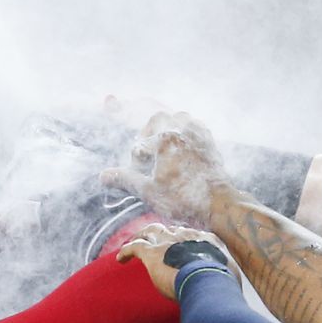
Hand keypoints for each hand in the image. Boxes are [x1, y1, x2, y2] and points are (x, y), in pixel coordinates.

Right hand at [100, 110, 233, 225]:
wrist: (218, 205)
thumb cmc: (183, 199)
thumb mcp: (148, 192)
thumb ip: (125, 179)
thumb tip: (103, 176)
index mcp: (165, 138)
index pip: (140, 144)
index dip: (135, 161)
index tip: (138, 174)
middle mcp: (182, 130)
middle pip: (158, 117)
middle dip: (148, 132)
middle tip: (146, 153)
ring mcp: (198, 134)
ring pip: (179, 117)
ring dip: (167, 127)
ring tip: (162, 147)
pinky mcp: (209, 142)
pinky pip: (195, 125)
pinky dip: (185, 131)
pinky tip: (182, 149)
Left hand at [117, 222, 226, 299]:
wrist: (207, 281)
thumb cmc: (222, 283)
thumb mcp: (229, 275)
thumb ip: (223, 275)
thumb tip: (225, 285)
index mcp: (205, 239)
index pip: (191, 234)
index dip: (182, 240)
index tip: (178, 247)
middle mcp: (186, 235)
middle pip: (169, 229)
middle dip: (161, 234)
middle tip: (155, 241)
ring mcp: (168, 242)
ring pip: (150, 231)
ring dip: (141, 236)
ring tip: (134, 243)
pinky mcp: (152, 252)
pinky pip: (135, 246)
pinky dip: (126, 251)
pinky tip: (120, 259)